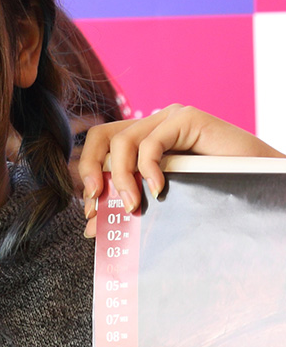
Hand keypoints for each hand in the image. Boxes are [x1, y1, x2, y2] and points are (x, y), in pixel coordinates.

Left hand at [78, 104, 285, 236]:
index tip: (92, 211)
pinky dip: (147, 170)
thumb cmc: (213, 194)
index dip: (87, 175)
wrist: (259, 184)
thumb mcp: (162, 201)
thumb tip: (91, 228)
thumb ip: (129, 207)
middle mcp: (152, 124)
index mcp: (142, 140)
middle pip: (102, 137)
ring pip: (123, 142)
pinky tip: (158, 190)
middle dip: (91, 172)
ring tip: (134, 207)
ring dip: (121, 180)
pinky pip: (152, 143)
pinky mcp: (186, 118)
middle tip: (98, 206)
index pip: (100, 146)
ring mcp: (169, 118)